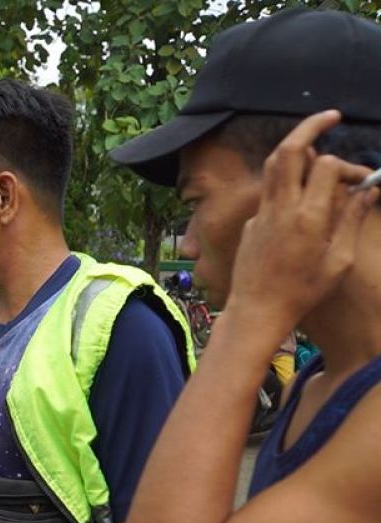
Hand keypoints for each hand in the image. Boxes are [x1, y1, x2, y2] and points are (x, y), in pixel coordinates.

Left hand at [225, 110, 375, 335]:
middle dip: (310, 126)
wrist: (257, 311)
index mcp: (307, 217)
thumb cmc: (303, 292)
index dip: (347, 166)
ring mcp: (261, 213)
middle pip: (290, 151)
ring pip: (273, 165)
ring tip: (314, 141)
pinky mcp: (250, 222)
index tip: (361, 180)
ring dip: (294, 145)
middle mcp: (280, 208)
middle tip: (331, 115)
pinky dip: (286, 178)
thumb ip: (353, 220)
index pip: (325, 167)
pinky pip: (269, 191)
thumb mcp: (339, 261)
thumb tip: (368, 190)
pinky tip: (301, 188)